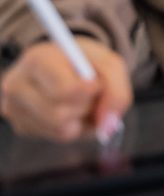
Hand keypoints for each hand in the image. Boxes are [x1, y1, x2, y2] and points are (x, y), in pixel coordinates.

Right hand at [0, 39, 131, 141]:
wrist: (68, 62)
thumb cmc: (87, 60)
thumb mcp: (109, 63)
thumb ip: (116, 88)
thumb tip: (109, 122)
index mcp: (38, 59)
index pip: (65, 91)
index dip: (90, 92)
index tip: (97, 83)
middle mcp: (18, 85)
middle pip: (60, 115)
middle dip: (87, 107)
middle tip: (92, 92)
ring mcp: (15, 108)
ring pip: (60, 130)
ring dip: (83, 119)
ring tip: (84, 100)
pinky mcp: (21, 125)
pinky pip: (57, 137)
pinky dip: (75, 127)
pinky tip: (73, 109)